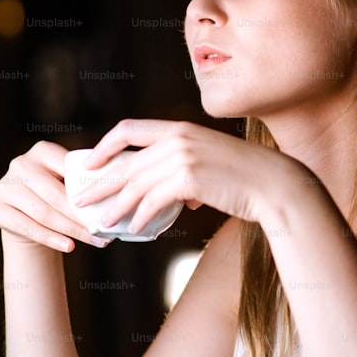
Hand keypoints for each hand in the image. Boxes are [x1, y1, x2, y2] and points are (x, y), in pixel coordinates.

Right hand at [0, 140, 111, 251]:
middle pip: (56, 195)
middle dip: (82, 216)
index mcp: (43, 150)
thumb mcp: (69, 181)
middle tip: (104, 231)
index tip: (110, 206)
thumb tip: (119, 188)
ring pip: (44, 213)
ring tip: (94, 241)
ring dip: (71, 230)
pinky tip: (69, 246)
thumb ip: (86, 179)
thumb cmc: (58, 195)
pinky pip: (27, 227)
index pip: (69, 170)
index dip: (90, 190)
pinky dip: (51, 238)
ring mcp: (4, 185)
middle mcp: (20, 164)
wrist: (27, 214)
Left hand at [72, 119, 315, 233]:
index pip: (128, 129)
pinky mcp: (189, 180)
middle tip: (82, 200)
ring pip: (135, 185)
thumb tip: (182, 200)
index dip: (105, 146)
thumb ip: (192, 172)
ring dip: (116, 206)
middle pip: (126, 162)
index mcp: (180, 128)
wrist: (274, 183)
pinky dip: (140, 216)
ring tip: (103, 222)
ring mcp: (183, 158)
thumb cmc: (247, 176)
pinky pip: (153, 201)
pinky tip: (134, 227)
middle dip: (101, 184)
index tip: (91, 163)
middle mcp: (177, 139)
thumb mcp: (214, 160)